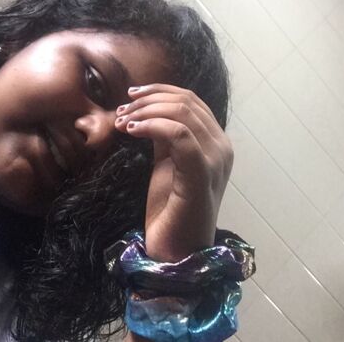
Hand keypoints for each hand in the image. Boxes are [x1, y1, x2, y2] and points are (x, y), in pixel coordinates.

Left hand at [114, 84, 232, 261]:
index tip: (131, 96)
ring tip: (121, 121)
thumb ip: (166, 137)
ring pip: (182, 114)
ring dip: (145, 112)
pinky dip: (152, 126)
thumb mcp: (167, 164)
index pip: (192, 100)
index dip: (160, 91)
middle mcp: (222, 148)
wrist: (177, 251)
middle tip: (121, 111)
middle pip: (187, 102)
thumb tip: (147, 111)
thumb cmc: (170, 210)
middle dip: (148, 101)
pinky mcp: (201, 174)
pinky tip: (131, 131)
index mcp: (217, 143)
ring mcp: (215, 161)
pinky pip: (179, 134)